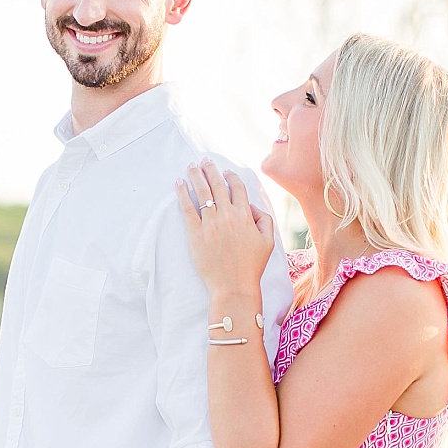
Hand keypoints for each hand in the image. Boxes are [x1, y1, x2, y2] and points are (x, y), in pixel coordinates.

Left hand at [175, 159, 274, 308]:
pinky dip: (182, 193)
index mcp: (245, 215)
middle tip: (204, 161)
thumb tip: (251, 206)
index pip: (237, 188)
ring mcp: (210, 224)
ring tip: (191, 166)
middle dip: (210, 170)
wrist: (233, 286)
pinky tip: (179, 183)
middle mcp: (227, 215)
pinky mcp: (195, 233)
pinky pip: (187, 208)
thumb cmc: (251, 266)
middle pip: (217, 185)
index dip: (231, 177)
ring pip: (202, 192)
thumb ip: (264, 219)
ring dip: (195, 176)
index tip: (226, 171)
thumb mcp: (268, 241)